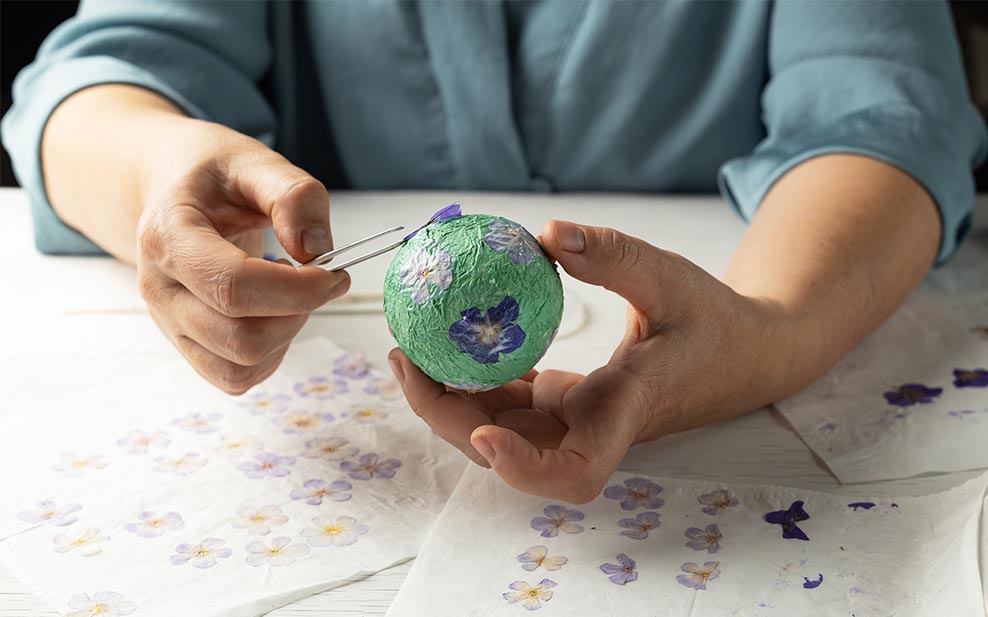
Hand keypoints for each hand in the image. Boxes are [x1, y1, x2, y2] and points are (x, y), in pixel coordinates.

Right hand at [136, 120, 348, 393]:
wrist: (169, 186)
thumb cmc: (213, 175)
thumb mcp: (255, 161)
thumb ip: (293, 195)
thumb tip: (316, 248)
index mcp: (168, 237)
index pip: (234, 287)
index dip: (297, 290)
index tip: (335, 273)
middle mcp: (160, 289)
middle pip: (240, 339)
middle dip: (298, 314)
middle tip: (318, 278)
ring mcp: (169, 323)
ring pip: (240, 367)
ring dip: (285, 337)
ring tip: (288, 291)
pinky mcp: (187, 345)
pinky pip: (235, 377)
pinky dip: (271, 355)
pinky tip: (274, 313)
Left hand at [389, 220, 788, 502]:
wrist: (743, 355)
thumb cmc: (715, 321)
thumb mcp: (672, 277)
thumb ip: (615, 256)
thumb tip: (547, 232)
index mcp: (625, 414)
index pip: (575, 470)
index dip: (522, 468)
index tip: (481, 434)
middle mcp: (591, 429)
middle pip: (509, 450)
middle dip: (446, 416)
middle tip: (404, 356)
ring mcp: (574, 421)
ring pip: (498, 427)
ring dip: (449, 396)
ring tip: (410, 344)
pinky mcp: (565, 404)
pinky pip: (509, 400)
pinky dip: (474, 376)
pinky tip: (449, 339)